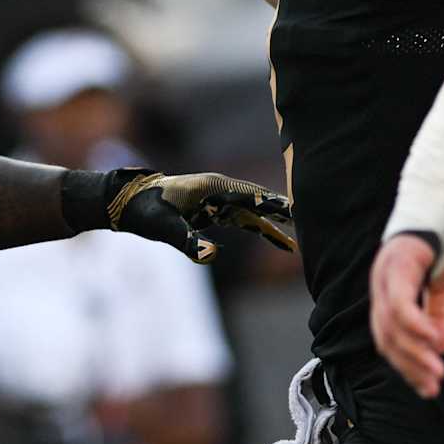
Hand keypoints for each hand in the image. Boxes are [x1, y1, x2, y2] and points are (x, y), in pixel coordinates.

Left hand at [107, 171, 294, 263]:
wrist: (128, 203)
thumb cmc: (145, 211)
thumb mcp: (164, 228)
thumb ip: (188, 242)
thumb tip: (212, 256)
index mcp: (213, 187)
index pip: (251, 197)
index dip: (274, 204)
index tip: (298, 210)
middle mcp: (220, 189)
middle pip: (260, 201)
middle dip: (284, 211)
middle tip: (315, 219)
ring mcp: (219, 199)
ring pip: (257, 212)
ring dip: (278, 223)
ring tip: (306, 235)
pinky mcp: (216, 210)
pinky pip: (246, 220)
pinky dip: (264, 230)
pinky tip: (281, 242)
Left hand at [370, 229, 443, 398]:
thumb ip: (439, 314)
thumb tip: (438, 348)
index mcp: (388, 290)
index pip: (389, 338)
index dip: (406, 365)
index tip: (427, 386)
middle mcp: (380, 284)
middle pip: (386, 338)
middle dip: (410, 367)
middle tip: (432, 387)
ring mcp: (385, 274)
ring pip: (392, 326)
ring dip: (414, 353)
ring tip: (436, 372)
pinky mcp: (398, 265)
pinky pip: (402, 304)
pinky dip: (415, 327)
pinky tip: (433, 343)